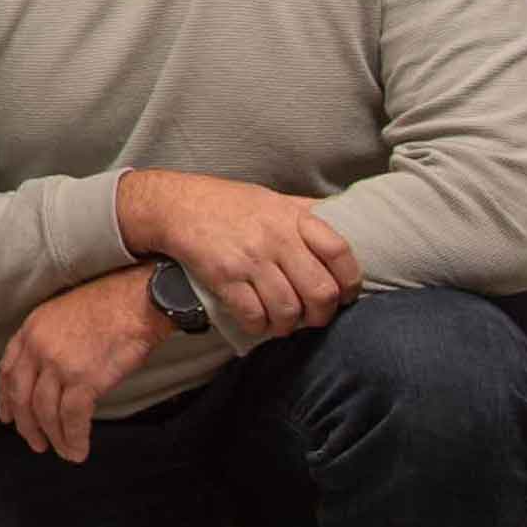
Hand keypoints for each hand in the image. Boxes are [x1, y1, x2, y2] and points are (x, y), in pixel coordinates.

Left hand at [0, 266, 166, 463]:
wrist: (138, 300)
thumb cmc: (111, 304)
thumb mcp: (63, 313)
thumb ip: (49, 341)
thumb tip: (51, 373)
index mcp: (31, 329)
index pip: (7, 370)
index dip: (6, 398)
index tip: (7, 415)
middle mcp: (38, 348)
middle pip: (22, 396)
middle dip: (26, 425)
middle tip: (35, 442)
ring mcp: (59, 365)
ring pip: (45, 412)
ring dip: (54, 437)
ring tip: (63, 451)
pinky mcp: (84, 380)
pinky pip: (72, 418)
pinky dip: (74, 438)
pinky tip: (78, 449)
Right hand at [121, 169, 360, 340]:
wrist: (175, 204)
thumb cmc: (228, 203)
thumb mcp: (273, 199)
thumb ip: (306, 213)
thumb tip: (345, 220)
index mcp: (293, 218)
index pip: (340, 253)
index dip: (350, 281)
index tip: (345, 294)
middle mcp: (276, 238)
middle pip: (320, 291)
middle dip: (321, 314)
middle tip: (314, 318)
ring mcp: (250, 259)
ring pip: (288, 309)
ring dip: (289, 325)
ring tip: (283, 324)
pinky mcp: (224, 277)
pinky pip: (253, 315)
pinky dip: (259, 327)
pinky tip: (256, 322)